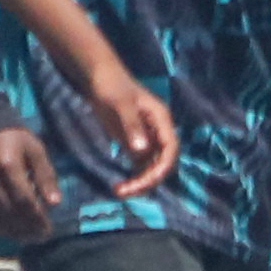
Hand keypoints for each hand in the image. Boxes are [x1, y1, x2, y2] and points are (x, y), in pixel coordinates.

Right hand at [0, 127, 55, 243]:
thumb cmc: (17, 141)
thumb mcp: (37, 152)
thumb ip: (46, 176)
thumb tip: (55, 204)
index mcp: (7, 165)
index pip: (24, 199)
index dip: (37, 218)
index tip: (49, 229)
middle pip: (8, 211)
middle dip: (27, 228)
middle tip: (41, 237)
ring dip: (12, 232)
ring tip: (29, 238)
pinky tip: (9, 232)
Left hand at [71, 67, 176, 198]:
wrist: (100, 78)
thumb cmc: (111, 86)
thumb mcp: (120, 104)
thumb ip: (132, 126)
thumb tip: (142, 151)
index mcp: (162, 121)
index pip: (171, 149)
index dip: (162, 167)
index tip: (145, 182)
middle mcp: (159, 132)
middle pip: (163, 162)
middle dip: (148, 180)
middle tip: (125, 192)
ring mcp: (148, 139)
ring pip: (153, 167)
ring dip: (141, 182)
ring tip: (120, 192)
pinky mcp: (135, 143)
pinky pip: (141, 166)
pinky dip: (134, 178)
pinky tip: (121, 186)